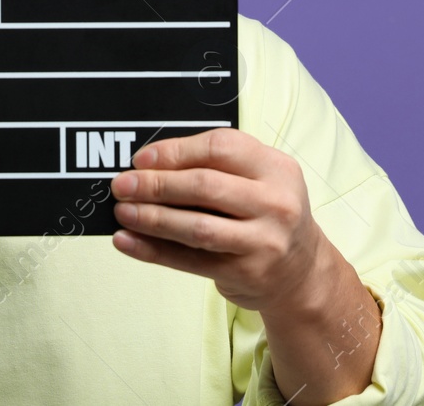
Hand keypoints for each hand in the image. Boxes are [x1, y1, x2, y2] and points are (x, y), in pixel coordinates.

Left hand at [110, 128, 327, 313]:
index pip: (220, 148)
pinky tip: (128, 241)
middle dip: (156, 184)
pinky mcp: (246, 274)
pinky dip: (153, 250)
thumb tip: (149, 165)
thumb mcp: (258, 181)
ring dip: (151, 218)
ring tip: (122, 211)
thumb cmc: (266, 216)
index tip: (141, 158)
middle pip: (204, 186)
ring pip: (196, 226)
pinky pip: (190, 260)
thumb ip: (216, 167)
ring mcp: (263, 242)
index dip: (175, 151)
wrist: (302, 274)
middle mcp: (275, 203)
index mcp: (276, 168)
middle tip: (121, 184)